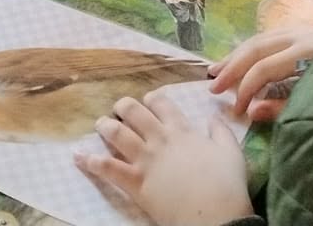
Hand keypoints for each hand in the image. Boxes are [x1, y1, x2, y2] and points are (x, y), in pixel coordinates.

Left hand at [76, 93, 253, 225]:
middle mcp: (160, 140)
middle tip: (119, 109)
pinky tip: (80, 157)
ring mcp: (145, 160)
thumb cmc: (225, 185)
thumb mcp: (232, 153)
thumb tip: (214, 116)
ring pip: (117, 134)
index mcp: (182, 131)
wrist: (215, 216)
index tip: (148, 100)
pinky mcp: (135, 182)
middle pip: (134, 112)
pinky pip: (108, 168)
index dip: (152, 99)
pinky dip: (91, 162)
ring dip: (105, 127)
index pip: (162, 104)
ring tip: (100, 125)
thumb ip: (221, 132)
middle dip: (123, 107)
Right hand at [209, 27, 312, 122]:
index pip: (264, 68)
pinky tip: (235, 61)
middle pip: (256, 48)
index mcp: (307, 52)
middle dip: (232, 69)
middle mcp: (299, 34)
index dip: (246, 90)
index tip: (236, 111)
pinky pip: (264, 38)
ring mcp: (298, 29)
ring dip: (234, 57)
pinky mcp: (297, 31)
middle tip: (213, 89)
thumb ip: (284, 108)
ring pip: (257, 39)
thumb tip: (251, 112)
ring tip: (215, 72)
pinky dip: (246, 51)